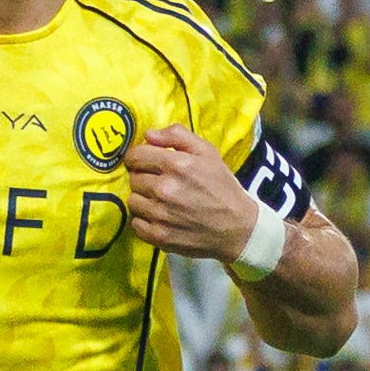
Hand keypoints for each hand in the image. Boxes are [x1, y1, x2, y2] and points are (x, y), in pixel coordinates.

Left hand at [116, 123, 267, 263]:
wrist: (237, 227)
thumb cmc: (222, 187)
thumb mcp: (208, 152)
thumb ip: (177, 136)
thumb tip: (148, 134)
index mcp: (177, 164)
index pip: (134, 156)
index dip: (138, 157)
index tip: (144, 161)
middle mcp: (165, 189)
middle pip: (133, 178)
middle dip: (143, 177)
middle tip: (159, 182)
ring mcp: (160, 215)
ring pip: (132, 200)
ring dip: (143, 199)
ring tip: (160, 200)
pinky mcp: (159, 236)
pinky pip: (136, 223)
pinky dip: (145, 220)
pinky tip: (160, 217)